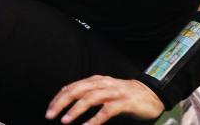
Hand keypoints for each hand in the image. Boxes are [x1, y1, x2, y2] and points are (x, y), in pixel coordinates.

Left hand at [45, 76, 163, 124]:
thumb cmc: (123, 95)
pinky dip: (96, 119)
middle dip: (61, 103)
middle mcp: (102, 83)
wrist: (150, 94)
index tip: (49, 110)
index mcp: (94, 80)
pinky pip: (107, 110)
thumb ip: (88, 94)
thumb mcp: (103, 91)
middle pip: (77, 90)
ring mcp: (113, 92)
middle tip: (50, 115)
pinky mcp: (124, 102)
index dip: (58, 98)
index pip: (71, 87)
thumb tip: (67, 104)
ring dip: (75, 110)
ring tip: (65, 121)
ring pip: (90, 98)